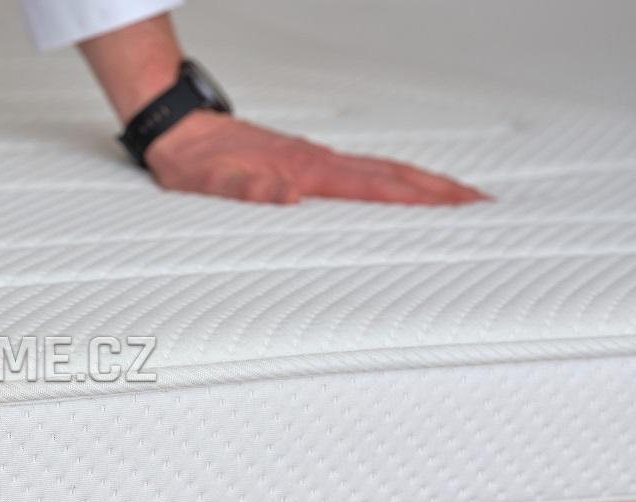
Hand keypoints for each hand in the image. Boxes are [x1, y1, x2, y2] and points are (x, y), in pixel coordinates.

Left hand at [146, 112, 487, 204]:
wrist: (178, 131)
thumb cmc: (192, 163)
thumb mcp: (207, 185)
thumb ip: (243, 190)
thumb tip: (283, 196)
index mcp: (302, 171)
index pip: (372, 187)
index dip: (415, 200)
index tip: (456, 209)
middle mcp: (316, 162)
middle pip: (392, 176)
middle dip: (439, 192)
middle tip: (484, 207)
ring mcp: (314, 160)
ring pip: (381, 171)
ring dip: (423, 185)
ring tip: (460, 200)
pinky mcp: (306, 162)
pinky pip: (362, 172)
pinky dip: (392, 180)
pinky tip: (399, 190)